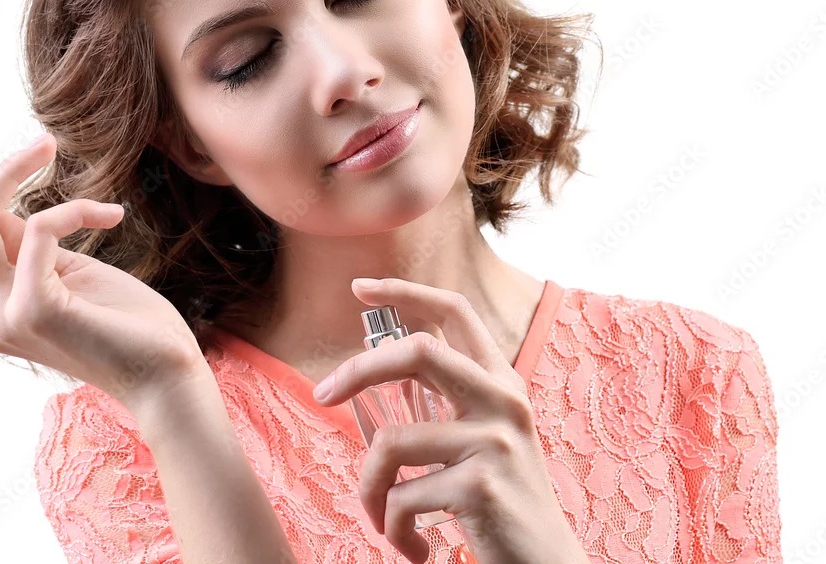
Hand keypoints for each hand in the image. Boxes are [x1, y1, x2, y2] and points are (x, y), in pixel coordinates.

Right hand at [0, 105, 209, 410]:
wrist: (167, 377)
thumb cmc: (127, 323)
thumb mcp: (69, 274)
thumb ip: (27, 248)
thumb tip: (2, 203)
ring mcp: (4, 317)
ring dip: (10, 169)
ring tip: (48, 143)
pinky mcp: (36, 310)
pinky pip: (37, 230)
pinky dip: (73, 209)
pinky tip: (112, 213)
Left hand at [312, 277, 588, 563]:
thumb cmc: (503, 502)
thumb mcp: (487, 436)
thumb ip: (449, 398)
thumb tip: (380, 363)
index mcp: (501, 381)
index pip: (454, 311)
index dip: (404, 290)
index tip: (359, 287)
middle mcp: (503, 400)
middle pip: (417, 351)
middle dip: (357, 370)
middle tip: (322, 394)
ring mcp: (495, 441)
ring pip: (391, 442)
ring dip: (368, 488)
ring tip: (380, 518)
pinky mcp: (480, 488)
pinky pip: (401, 498)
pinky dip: (391, 529)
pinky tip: (412, 546)